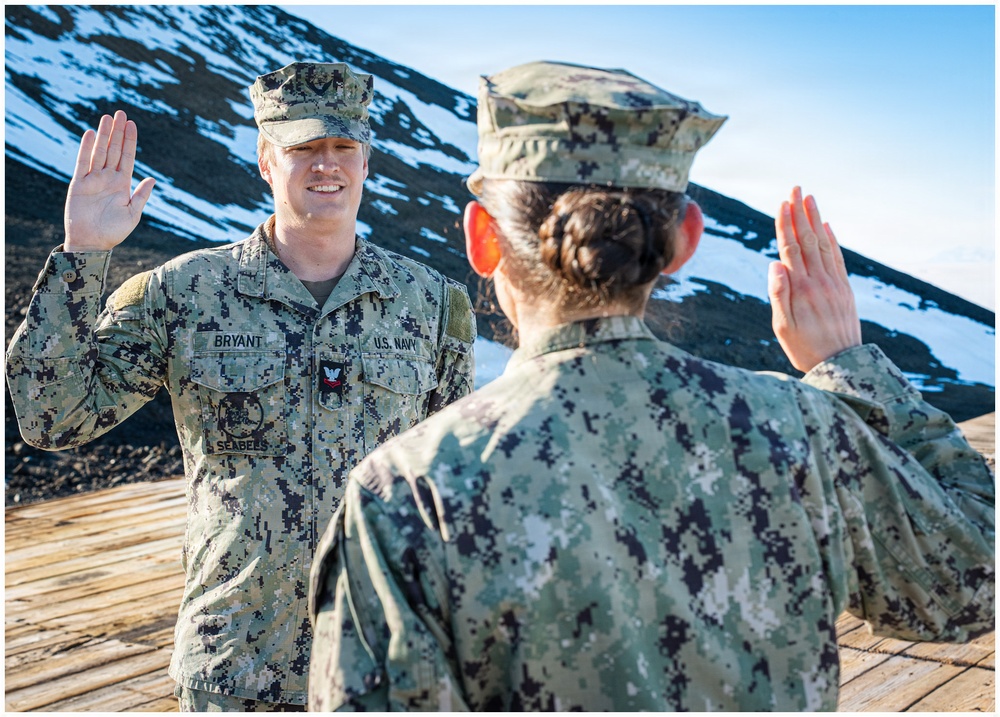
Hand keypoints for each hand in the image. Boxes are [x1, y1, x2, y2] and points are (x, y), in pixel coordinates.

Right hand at [63, 110, 155, 250]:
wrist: (92, 243)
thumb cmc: (114, 232)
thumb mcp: (132, 213)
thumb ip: (141, 195)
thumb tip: (153, 179)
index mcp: (122, 184)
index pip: (127, 157)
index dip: (130, 141)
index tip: (133, 124)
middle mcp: (108, 178)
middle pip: (113, 150)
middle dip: (118, 132)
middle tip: (121, 112)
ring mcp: (93, 179)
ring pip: (99, 152)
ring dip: (104, 135)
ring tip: (108, 117)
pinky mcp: (79, 183)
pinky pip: (82, 162)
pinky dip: (86, 148)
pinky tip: (91, 134)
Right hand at [767, 187, 860, 371]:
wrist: (841, 365)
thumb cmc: (804, 349)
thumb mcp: (783, 327)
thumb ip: (778, 294)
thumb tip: (775, 263)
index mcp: (801, 289)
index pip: (791, 249)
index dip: (786, 225)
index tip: (782, 204)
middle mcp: (820, 281)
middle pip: (808, 239)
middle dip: (801, 213)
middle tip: (796, 188)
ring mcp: (835, 284)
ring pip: (824, 244)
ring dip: (816, 219)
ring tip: (810, 199)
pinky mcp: (844, 289)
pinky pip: (837, 258)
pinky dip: (832, 240)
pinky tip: (827, 227)